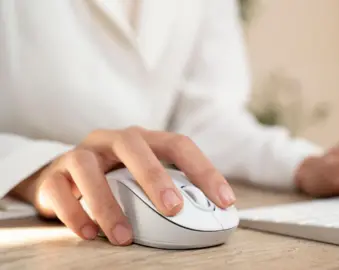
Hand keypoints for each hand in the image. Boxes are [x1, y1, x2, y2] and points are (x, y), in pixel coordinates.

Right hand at [10, 127, 235, 244]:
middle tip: (173, 208)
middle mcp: (112, 141)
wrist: (61, 179)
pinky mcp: (54, 175)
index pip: (179, 145)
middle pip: (135, 146)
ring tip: (124, 236)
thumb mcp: (141, 178)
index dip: (204, 170)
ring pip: (89, 169)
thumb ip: (167, 190)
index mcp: (143, 140)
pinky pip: (58, 190)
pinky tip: (88, 233)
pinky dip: (74, 213)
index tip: (225, 200)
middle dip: (155, 177)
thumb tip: (206, 216)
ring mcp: (81, 154)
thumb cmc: (113, 179)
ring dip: (108, 204)